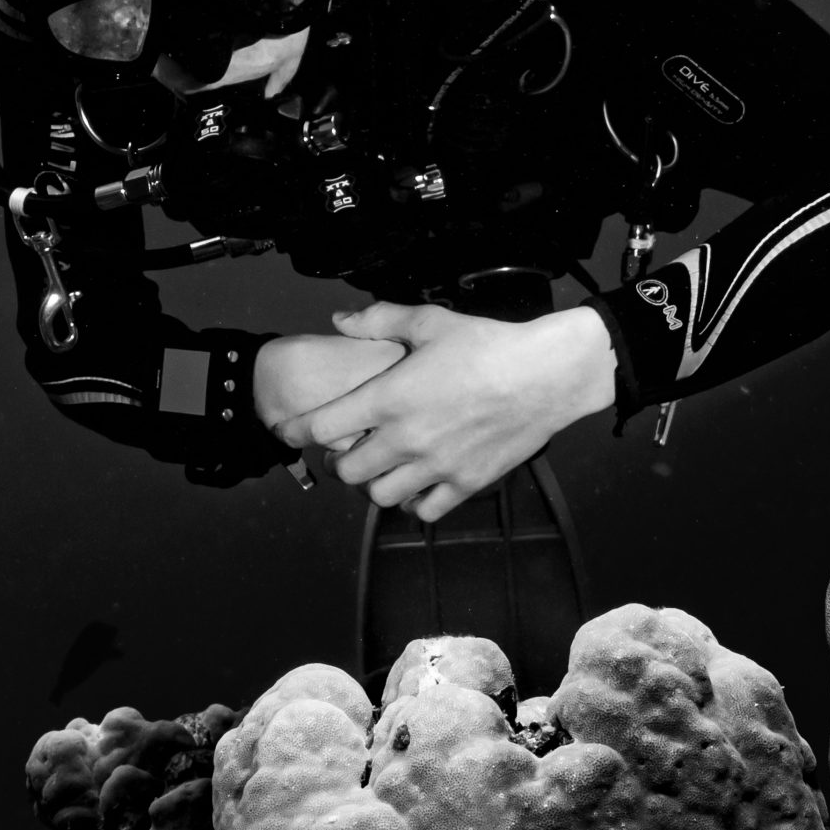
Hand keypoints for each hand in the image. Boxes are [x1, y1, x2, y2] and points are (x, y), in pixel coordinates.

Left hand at [275, 304, 615, 521]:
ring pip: (380, 497)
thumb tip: (340, 319)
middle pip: (347, 472)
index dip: (293, 430)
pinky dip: (412, 502)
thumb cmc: (488, 344)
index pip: (321, 426)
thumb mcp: (431, 321)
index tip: (283, 430)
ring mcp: (435, 467)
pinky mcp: (465, 484)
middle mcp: (405, 440)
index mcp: (389, 399)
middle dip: (338, 461)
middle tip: (345, 447)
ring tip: (381, 468)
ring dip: (373, 483)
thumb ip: (379, 320)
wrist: (546, 376)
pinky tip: (417, 483)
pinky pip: (423, 510)